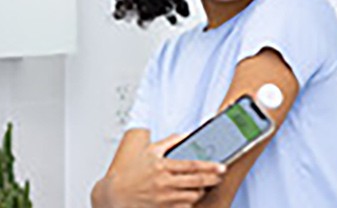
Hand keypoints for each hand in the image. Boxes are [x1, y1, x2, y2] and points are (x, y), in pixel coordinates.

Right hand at [94, 134, 226, 207]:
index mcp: (162, 166)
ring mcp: (164, 199)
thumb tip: (187, 135)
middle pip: (197, 182)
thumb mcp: (148, 152)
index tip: (221, 166)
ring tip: (202, 186)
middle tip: (219, 176)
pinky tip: (189, 197)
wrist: (114, 196)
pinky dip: (190, 203)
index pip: (193, 166)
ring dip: (201, 191)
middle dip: (212, 179)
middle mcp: (164, 183)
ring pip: (193, 196)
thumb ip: (169, 142)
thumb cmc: (131, 173)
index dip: (210, 166)